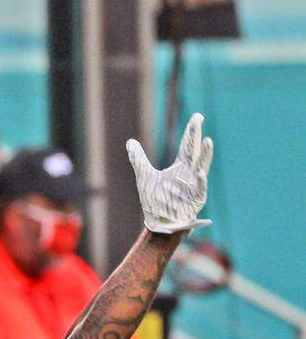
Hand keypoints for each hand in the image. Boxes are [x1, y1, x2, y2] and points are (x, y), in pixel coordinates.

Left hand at [126, 113, 213, 233]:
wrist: (157, 222)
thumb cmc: (155, 201)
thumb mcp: (144, 177)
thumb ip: (138, 159)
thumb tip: (130, 141)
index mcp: (181, 166)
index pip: (188, 145)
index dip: (192, 131)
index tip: (198, 116)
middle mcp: (190, 173)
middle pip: (194, 151)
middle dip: (196, 135)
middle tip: (199, 119)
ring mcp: (195, 186)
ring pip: (202, 167)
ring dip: (205, 156)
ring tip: (207, 141)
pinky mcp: (195, 200)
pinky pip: (199, 190)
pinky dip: (200, 182)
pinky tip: (200, 173)